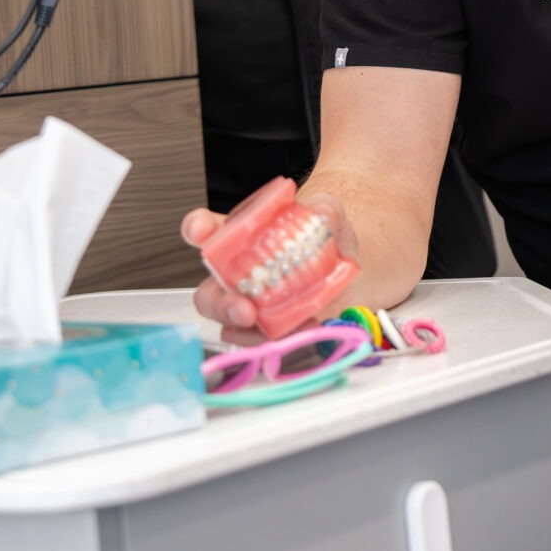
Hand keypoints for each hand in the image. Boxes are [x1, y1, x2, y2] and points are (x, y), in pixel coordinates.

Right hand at [181, 189, 360, 345]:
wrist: (353, 274)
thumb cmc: (328, 240)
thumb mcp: (329, 215)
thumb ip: (323, 208)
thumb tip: (318, 214)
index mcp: (244, 239)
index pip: (210, 231)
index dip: (198, 228)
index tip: (200, 231)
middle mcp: (240, 276)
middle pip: (208, 295)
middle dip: (220, 304)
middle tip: (244, 309)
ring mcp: (253, 307)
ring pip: (230, 326)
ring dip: (248, 330)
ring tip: (270, 325)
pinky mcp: (272, 331)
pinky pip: (264, 342)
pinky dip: (282, 339)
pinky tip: (307, 325)